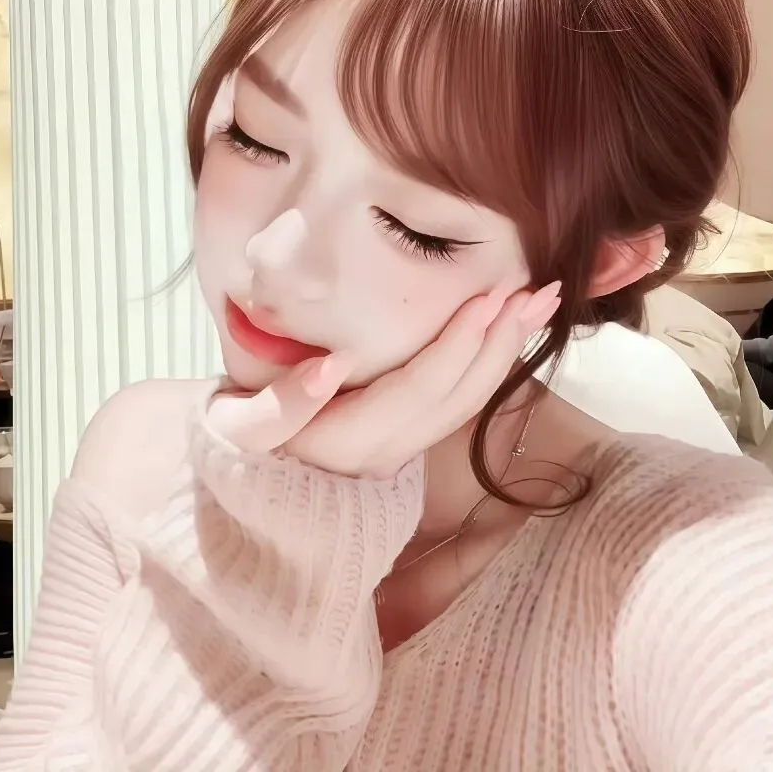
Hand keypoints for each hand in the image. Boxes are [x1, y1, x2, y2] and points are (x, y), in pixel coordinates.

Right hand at [208, 282, 561, 479]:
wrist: (240, 482)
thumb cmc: (233, 445)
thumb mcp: (234, 429)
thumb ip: (275, 409)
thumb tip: (330, 368)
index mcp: (348, 445)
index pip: (417, 389)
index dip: (457, 344)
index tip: (490, 296)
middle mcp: (385, 454)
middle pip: (459, 397)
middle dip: (501, 342)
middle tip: (539, 290)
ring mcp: (400, 450)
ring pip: (468, 403)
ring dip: (506, 351)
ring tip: (538, 304)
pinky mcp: (404, 439)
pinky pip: (459, 402)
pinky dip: (490, 363)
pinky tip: (507, 330)